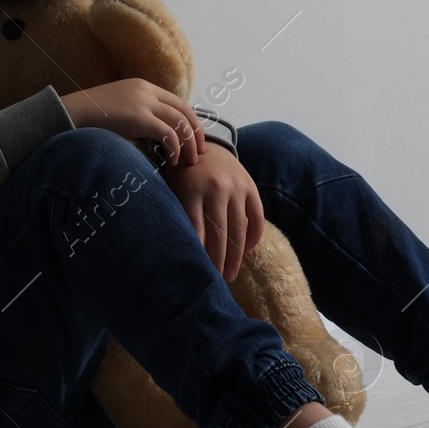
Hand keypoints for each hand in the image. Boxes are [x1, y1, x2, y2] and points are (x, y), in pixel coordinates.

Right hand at [59, 78, 206, 166]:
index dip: (191, 121)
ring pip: (180, 123)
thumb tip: (154, 138)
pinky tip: (172, 161)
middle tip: (200, 152)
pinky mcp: (138, 117)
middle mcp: (147, 91)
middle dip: (196, 132)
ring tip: (188, 162)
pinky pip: (168, 134)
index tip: (195, 139)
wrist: (70, 113)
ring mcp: (143, 102)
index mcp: (144, 86)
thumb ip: (138, 117)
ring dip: (188, 144)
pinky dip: (175, 149)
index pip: (178, 102)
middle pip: (184, 111)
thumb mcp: (119, 111)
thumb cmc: (92, 118)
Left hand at [162, 143, 263, 281]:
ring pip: (239, 230)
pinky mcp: (250, 187)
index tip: (197, 274)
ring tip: (230, 275)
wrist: (205, 144)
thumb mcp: (172, 188)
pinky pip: (256, 217)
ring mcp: (236, 187)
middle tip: (215, 283)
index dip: (198, 256)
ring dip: (236, 257)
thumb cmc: (182, 174)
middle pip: (219, 235)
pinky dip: (254, 237)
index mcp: (191, 190)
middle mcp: (216, 188)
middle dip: (217, 262)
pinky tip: (247, 252)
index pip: (196, 231)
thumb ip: (175, 214)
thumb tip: (174, 252)